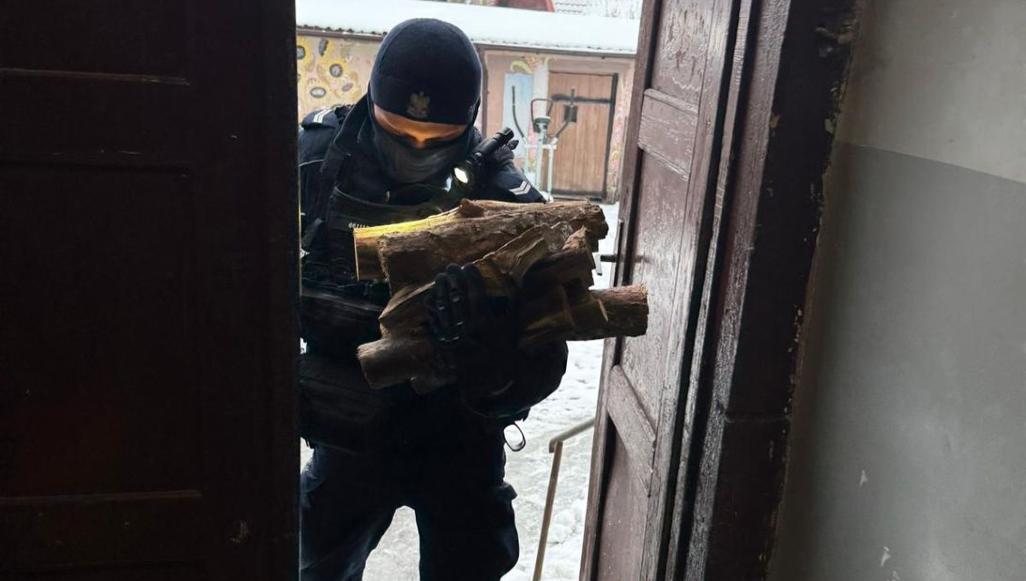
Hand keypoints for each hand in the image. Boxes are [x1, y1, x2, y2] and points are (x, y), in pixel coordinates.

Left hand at [425, 264, 517, 397]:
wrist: (491, 383)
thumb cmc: (505, 354)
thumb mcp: (512, 330)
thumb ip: (512, 307)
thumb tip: (514, 285)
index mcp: (485, 324)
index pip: (476, 294)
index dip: (472, 278)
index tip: (469, 266)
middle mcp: (467, 328)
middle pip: (456, 298)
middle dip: (453, 280)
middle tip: (451, 267)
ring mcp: (454, 337)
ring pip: (444, 308)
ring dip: (440, 291)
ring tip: (439, 278)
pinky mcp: (445, 345)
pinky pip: (436, 324)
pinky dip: (432, 311)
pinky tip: (431, 300)